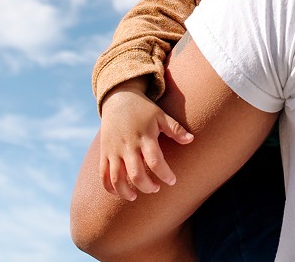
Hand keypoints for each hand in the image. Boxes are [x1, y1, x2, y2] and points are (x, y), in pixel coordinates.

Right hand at [99, 79, 193, 200]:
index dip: (165, 174)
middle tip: (156, 188)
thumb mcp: (160, 115)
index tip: (173, 181)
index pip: (155, 161)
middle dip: (147, 186)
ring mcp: (113, 150)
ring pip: (117, 178)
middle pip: (136, 174)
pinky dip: (109, 187)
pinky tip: (119, 192)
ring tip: (135, 196)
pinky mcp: (104, 153)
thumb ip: (175, 128)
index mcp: (144, 137)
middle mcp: (127, 146)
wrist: (118, 99)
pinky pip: (103, 175)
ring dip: (125, 191)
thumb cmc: (143, 109)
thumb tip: (192, 140)